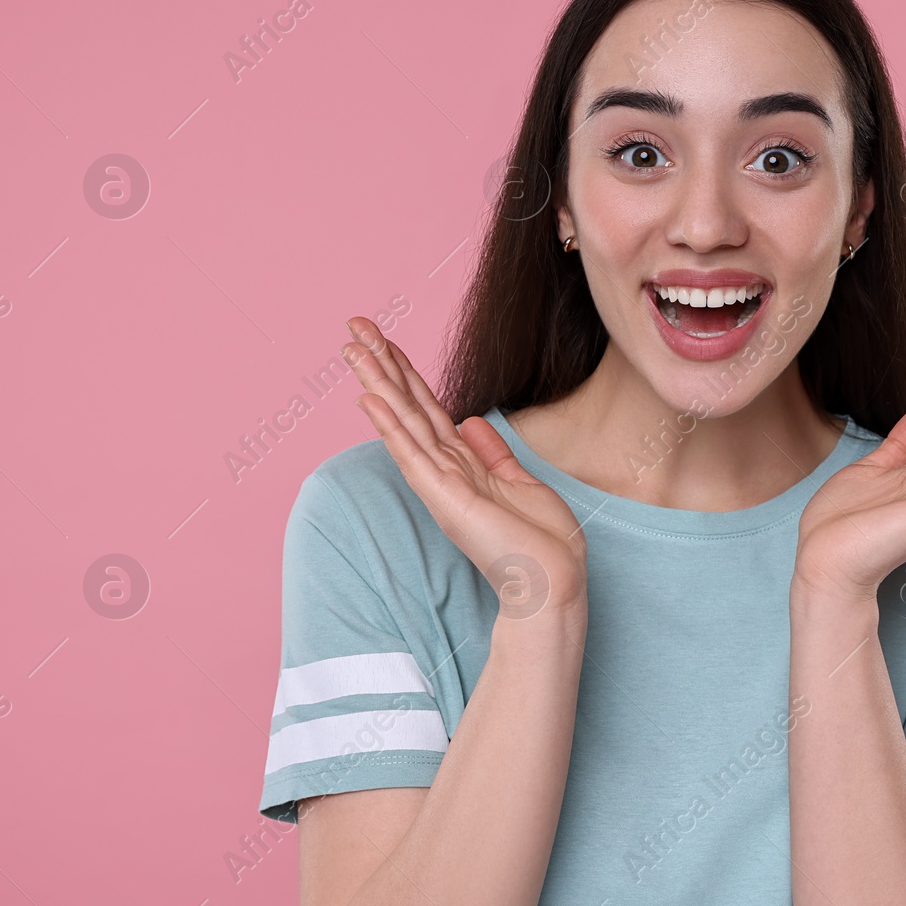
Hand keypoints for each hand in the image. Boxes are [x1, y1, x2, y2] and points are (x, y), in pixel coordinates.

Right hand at [343, 316, 587, 617]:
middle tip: (354, 324)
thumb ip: (492, 452)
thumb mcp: (520, 483)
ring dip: (376, 383)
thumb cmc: (543, 541)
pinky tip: (370, 398)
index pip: (427, 407)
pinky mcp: (444, 497)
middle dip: (382, 364)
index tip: (384, 338)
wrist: (553, 580)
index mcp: (464, 464)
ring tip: (352, 347)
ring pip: (402, 421)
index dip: (406, 371)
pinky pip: (412, 452)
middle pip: (408, 405)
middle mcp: (445, 470)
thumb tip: (470, 421)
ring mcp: (441, 483)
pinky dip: (391, 424)